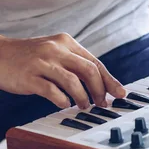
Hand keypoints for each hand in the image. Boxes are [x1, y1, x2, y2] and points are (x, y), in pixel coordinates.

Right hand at [0, 33, 125, 109]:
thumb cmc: (29, 57)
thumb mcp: (54, 52)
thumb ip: (73, 64)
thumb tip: (100, 84)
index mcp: (66, 42)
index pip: (94, 62)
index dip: (109, 80)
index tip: (120, 93)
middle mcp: (56, 49)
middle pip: (89, 70)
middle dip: (100, 90)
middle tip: (102, 104)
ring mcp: (42, 62)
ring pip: (73, 81)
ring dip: (83, 97)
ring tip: (84, 106)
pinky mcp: (29, 77)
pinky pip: (52, 91)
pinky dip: (62, 100)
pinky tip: (64, 104)